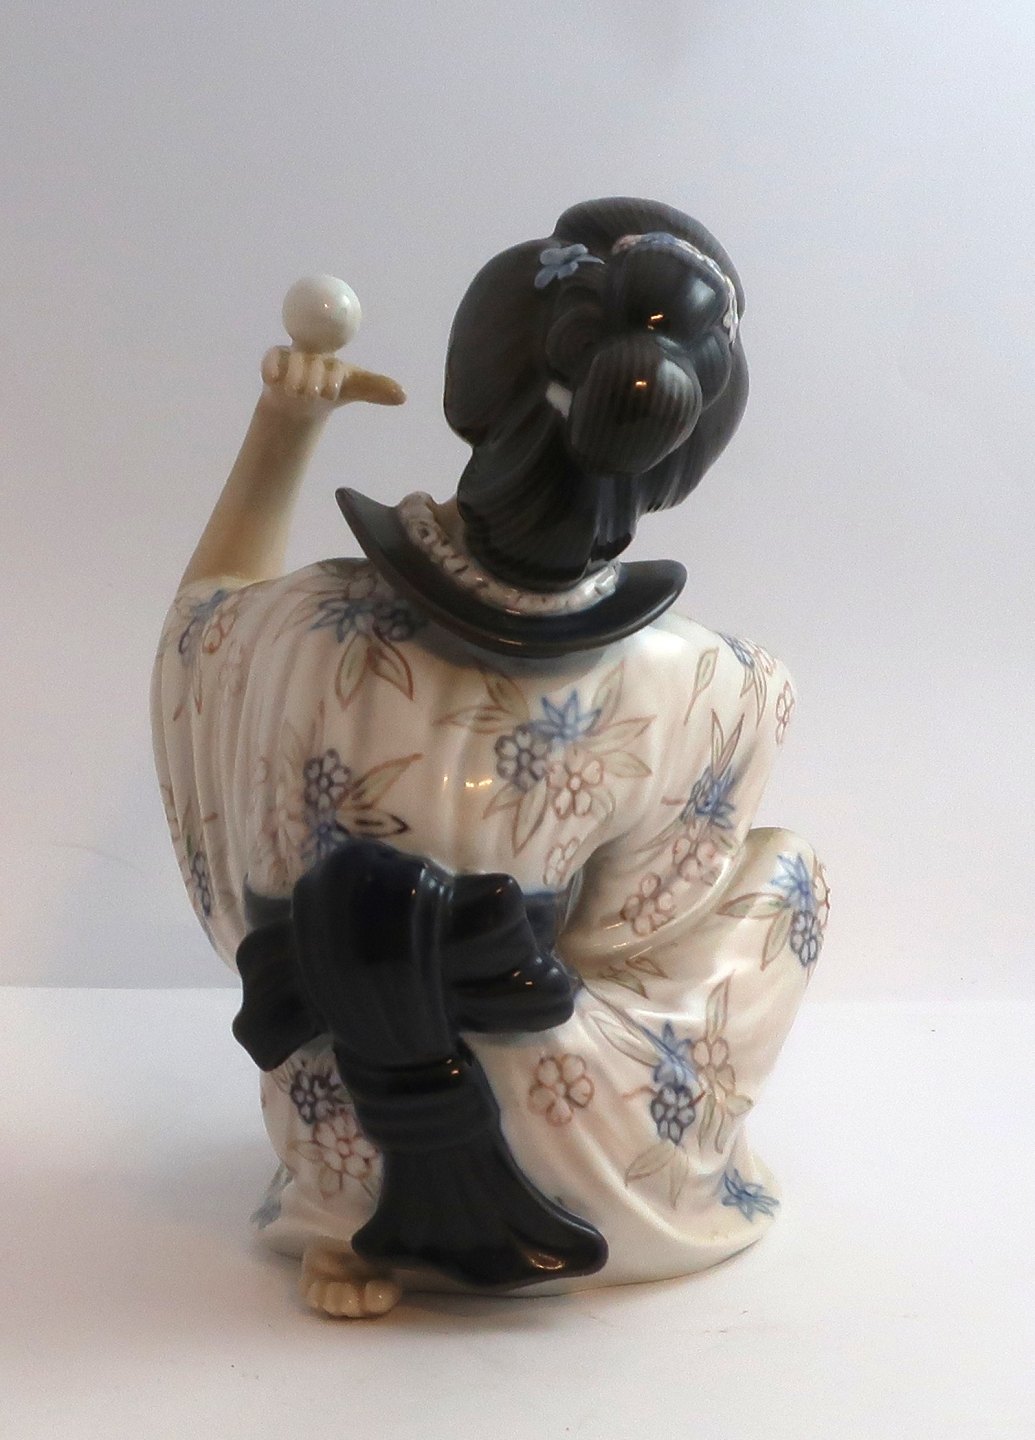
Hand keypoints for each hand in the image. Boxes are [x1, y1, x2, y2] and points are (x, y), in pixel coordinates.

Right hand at [260, 346, 404, 417]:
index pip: (335, 362)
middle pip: (312, 361)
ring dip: (294, 379)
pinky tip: (272, 379)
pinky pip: (270, 360)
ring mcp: (292, 356)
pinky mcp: (273, 361)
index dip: (333, 376)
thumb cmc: (331, 390)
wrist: (302, 403)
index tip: (332, 393)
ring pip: (292, 362)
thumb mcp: (354, 389)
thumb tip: (404, 396)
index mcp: (335, 356)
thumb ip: (376, 389)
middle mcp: (314, 352)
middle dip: (313, 379)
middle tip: (313, 394)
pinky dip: (270, 369)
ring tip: (296, 392)